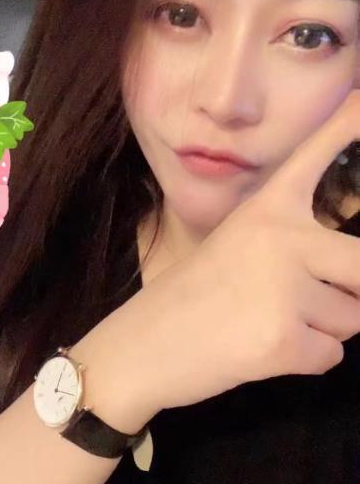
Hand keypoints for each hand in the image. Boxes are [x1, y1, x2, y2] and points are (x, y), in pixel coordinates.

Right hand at [121, 90, 359, 418]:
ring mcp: (282, 287)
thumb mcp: (240, 246)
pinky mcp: (282, 339)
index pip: (316, 156)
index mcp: (268, 209)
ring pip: (353, 318)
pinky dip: (305, 360)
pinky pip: (332, 356)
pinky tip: (260, 349)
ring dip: (320, 330)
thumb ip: (294, 243)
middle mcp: (281, 237)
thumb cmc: (196, 295)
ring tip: (265, 323)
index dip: (346, 124)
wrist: (145, 344)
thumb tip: (354, 269)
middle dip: (348, 295)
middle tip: (295, 303)